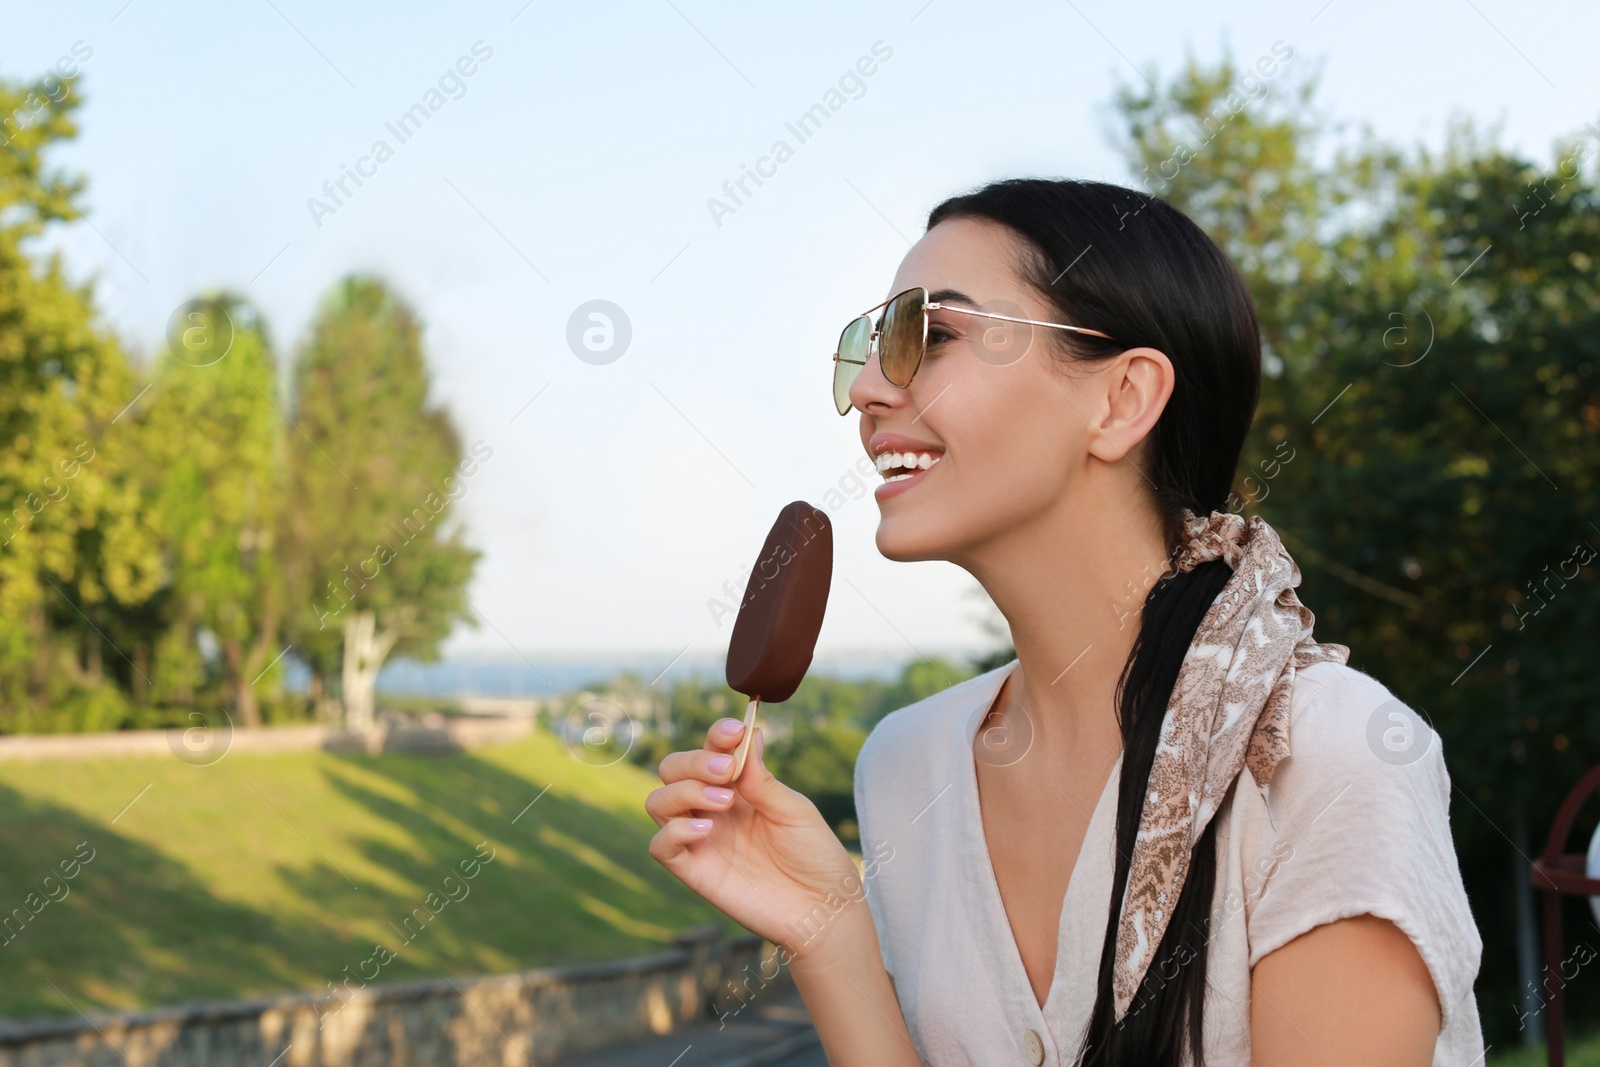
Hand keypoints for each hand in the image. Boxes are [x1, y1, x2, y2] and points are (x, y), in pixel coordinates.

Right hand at [647, 717, 859, 955]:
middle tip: (726, 771)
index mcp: (738, 787)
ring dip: (684, 791)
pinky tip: (706, 831)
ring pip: (658, 801)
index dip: (715, 735)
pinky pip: (660, 846)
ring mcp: (700, 840)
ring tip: (724, 802)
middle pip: (673, 770)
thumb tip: (748, 732)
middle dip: (693, 761)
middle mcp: (712, 809)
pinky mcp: (694, 871)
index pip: (710, 750)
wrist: (822, 909)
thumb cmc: (814, 855)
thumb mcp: (794, 810)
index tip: (733, 732)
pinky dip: (674, 831)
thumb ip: (761, 778)